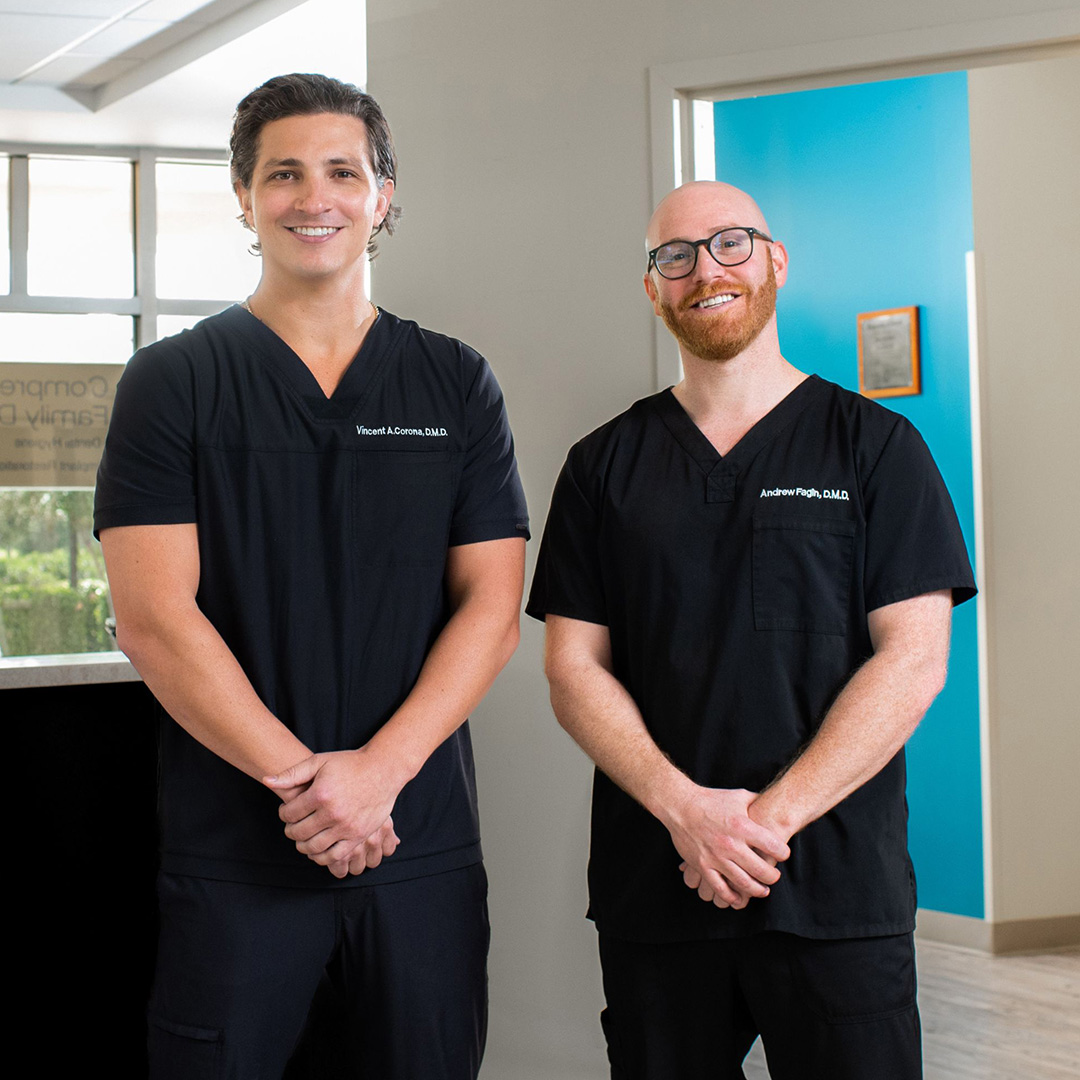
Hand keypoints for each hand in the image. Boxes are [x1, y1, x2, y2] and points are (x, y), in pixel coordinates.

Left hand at [264, 749, 403, 876]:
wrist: (383, 769)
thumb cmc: (350, 763)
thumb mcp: (319, 761)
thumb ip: (292, 773)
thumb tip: (266, 781)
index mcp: (321, 794)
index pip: (289, 814)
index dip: (283, 813)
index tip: (287, 810)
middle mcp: (333, 813)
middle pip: (298, 832)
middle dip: (290, 830)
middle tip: (293, 825)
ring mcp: (347, 827)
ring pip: (313, 848)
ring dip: (303, 845)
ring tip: (304, 837)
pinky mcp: (359, 836)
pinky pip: (334, 856)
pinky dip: (321, 857)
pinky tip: (318, 848)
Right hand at [665, 786, 789, 909]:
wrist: (680, 805)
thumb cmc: (711, 800)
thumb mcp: (738, 796)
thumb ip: (757, 802)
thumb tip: (773, 803)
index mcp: (742, 826)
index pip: (774, 846)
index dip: (783, 853)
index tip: (782, 855)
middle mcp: (731, 844)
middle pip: (762, 870)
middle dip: (773, 876)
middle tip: (774, 875)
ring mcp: (716, 857)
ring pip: (744, 883)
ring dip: (758, 890)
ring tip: (763, 889)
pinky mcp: (703, 866)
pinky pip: (720, 889)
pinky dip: (732, 897)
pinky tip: (739, 898)